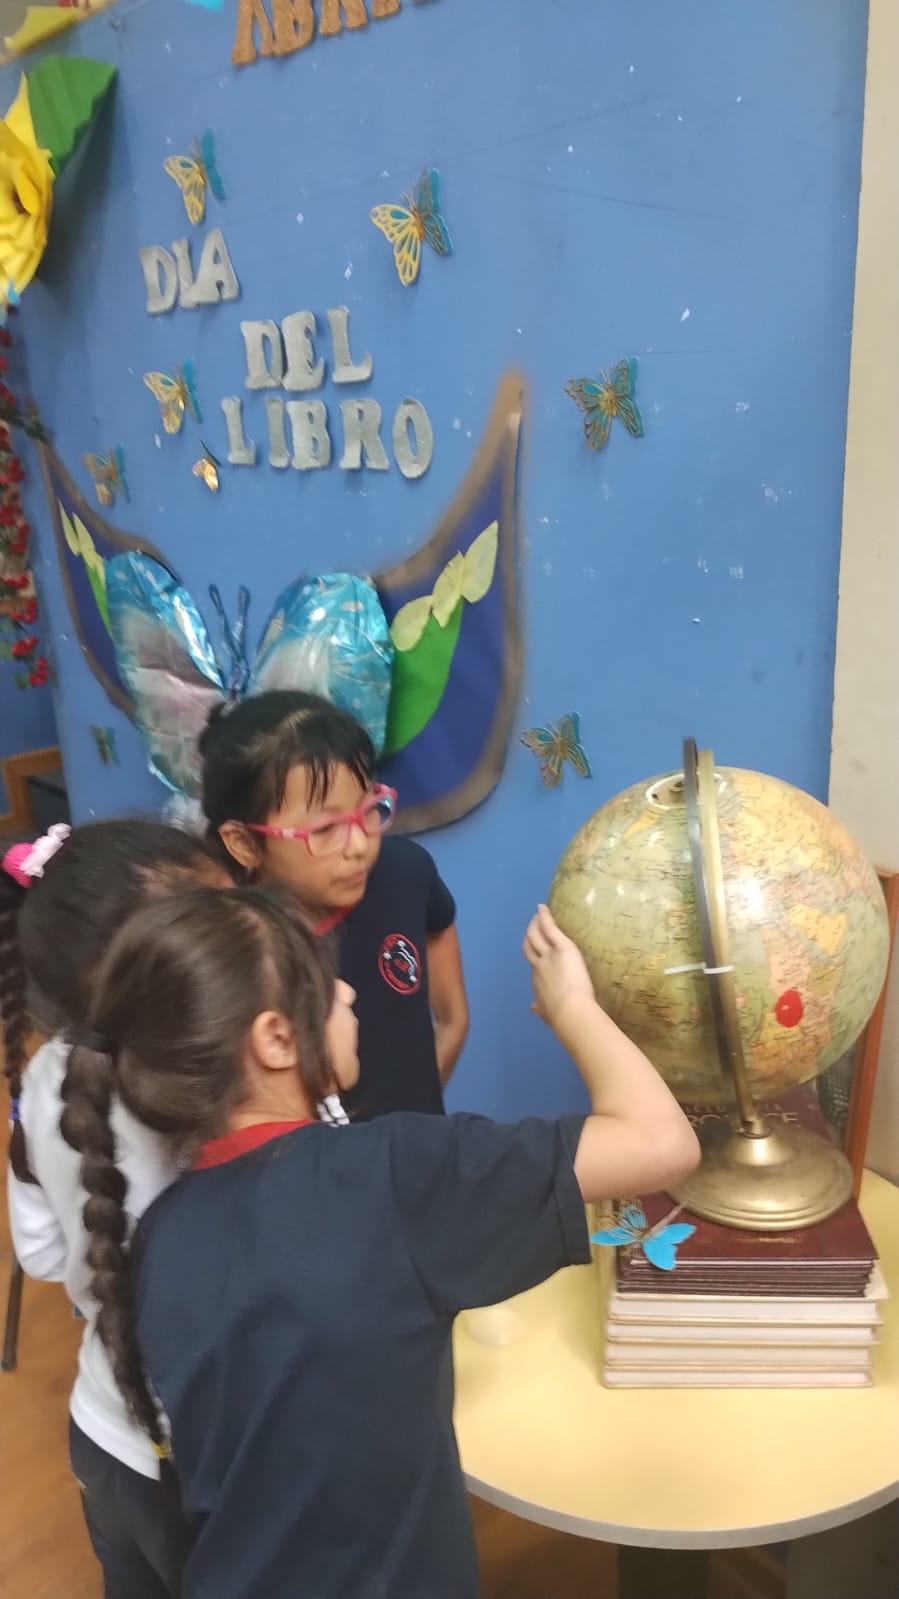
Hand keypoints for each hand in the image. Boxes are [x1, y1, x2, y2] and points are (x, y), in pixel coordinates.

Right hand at [523, 904, 595, 1026]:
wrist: (569, 1010)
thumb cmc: (560, 1015)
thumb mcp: (545, 1011)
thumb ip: (539, 1007)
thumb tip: (533, 1007)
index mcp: (537, 979)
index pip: (533, 962)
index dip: (532, 954)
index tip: (534, 950)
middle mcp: (538, 964)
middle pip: (529, 945)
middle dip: (529, 935)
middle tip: (531, 927)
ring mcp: (548, 954)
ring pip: (536, 935)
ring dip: (535, 924)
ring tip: (537, 916)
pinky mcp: (562, 946)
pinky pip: (549, 928)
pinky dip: (544, 917)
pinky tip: (542, 908)